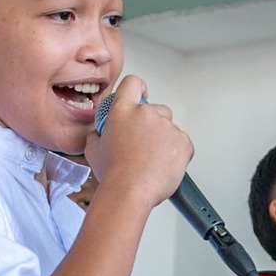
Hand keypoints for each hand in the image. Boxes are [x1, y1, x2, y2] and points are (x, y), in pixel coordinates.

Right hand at [84, 75, 192, 206]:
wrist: (130, 192)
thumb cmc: (113, 174)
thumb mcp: (93, 149)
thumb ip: (98, 134)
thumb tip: (100, 133)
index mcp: (123, 110)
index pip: (133, 83)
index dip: (138, 88)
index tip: (141, 95)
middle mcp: (146, 114)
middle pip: (157, 109)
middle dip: (153, 123)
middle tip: (144, 145)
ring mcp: (167, 127)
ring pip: (170, 128)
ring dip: (164, 140)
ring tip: (151, 160)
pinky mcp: (183, 141)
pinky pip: (183, 143)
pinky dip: (176, 153)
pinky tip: (163, 165)